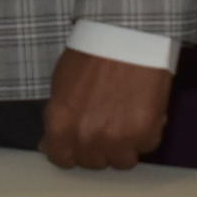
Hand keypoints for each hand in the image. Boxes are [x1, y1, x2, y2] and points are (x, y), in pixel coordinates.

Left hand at [42, 47, 171, 169]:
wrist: (128, 34)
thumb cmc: (91, 52)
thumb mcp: (60, 83)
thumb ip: (57, 117)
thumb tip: (50, 143)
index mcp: (61, 124)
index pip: (62, 159)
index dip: (71, 150)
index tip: (78, 141)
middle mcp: (87, 137)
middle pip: (93, 162)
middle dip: (98, 146)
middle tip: (106, 123)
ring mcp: (117, 139)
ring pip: (122, 161)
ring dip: (124, 145)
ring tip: (127, 119)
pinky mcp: (146, 133)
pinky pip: (146, 146)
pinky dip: (146, 132)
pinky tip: (143, 110)